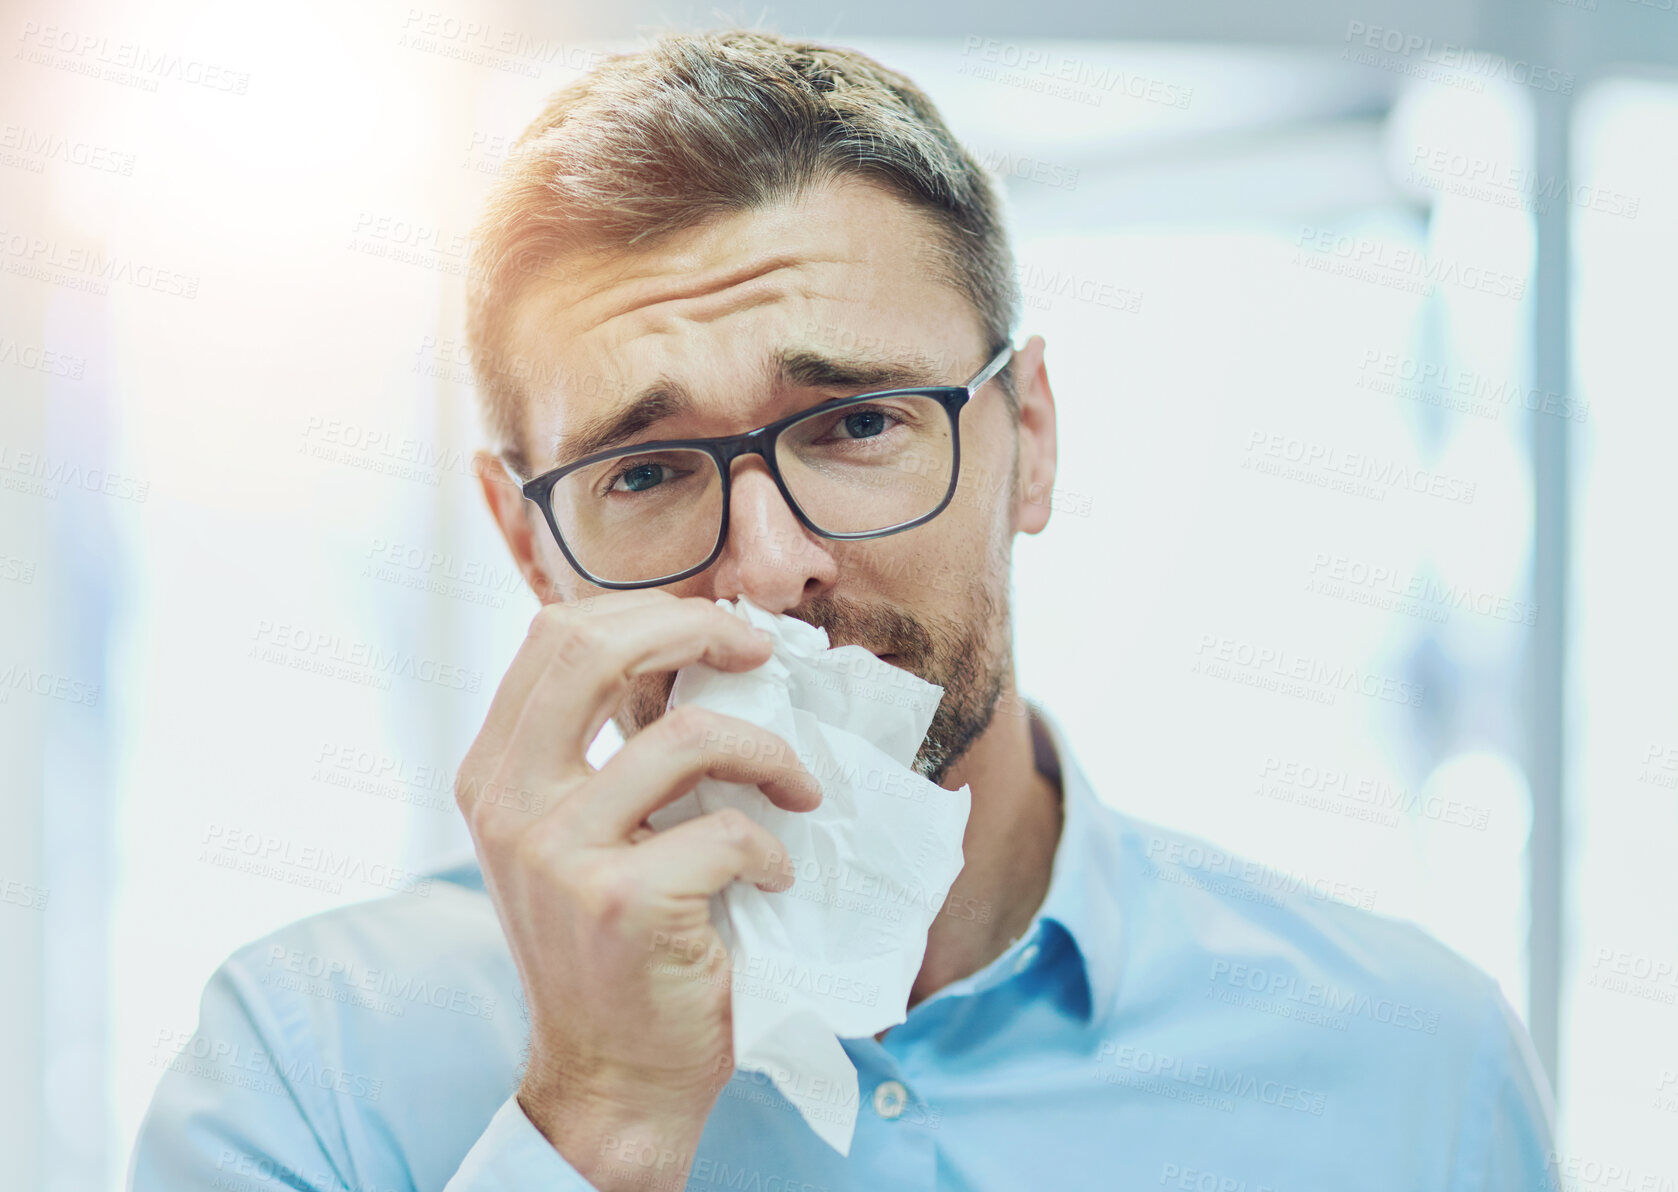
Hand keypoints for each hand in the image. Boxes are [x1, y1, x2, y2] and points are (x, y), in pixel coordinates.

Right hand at [454, 592, 820, 1189]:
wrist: (612, 1074)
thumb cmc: (611, 948)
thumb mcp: (578, 836)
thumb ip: (603, 753)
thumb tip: (698, 657)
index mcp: (493, 774)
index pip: (555, 634)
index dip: (649, 611)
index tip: (716, 631)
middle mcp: (508, 804)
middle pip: (594, 649)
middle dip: (698, 630)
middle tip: (758, 654)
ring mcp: (558, 853)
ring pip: (687, 737)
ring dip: (768, 754)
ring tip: (795, 789)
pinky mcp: (621, 902)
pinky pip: (728, 831)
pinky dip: (772, 850)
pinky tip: (772, 878)